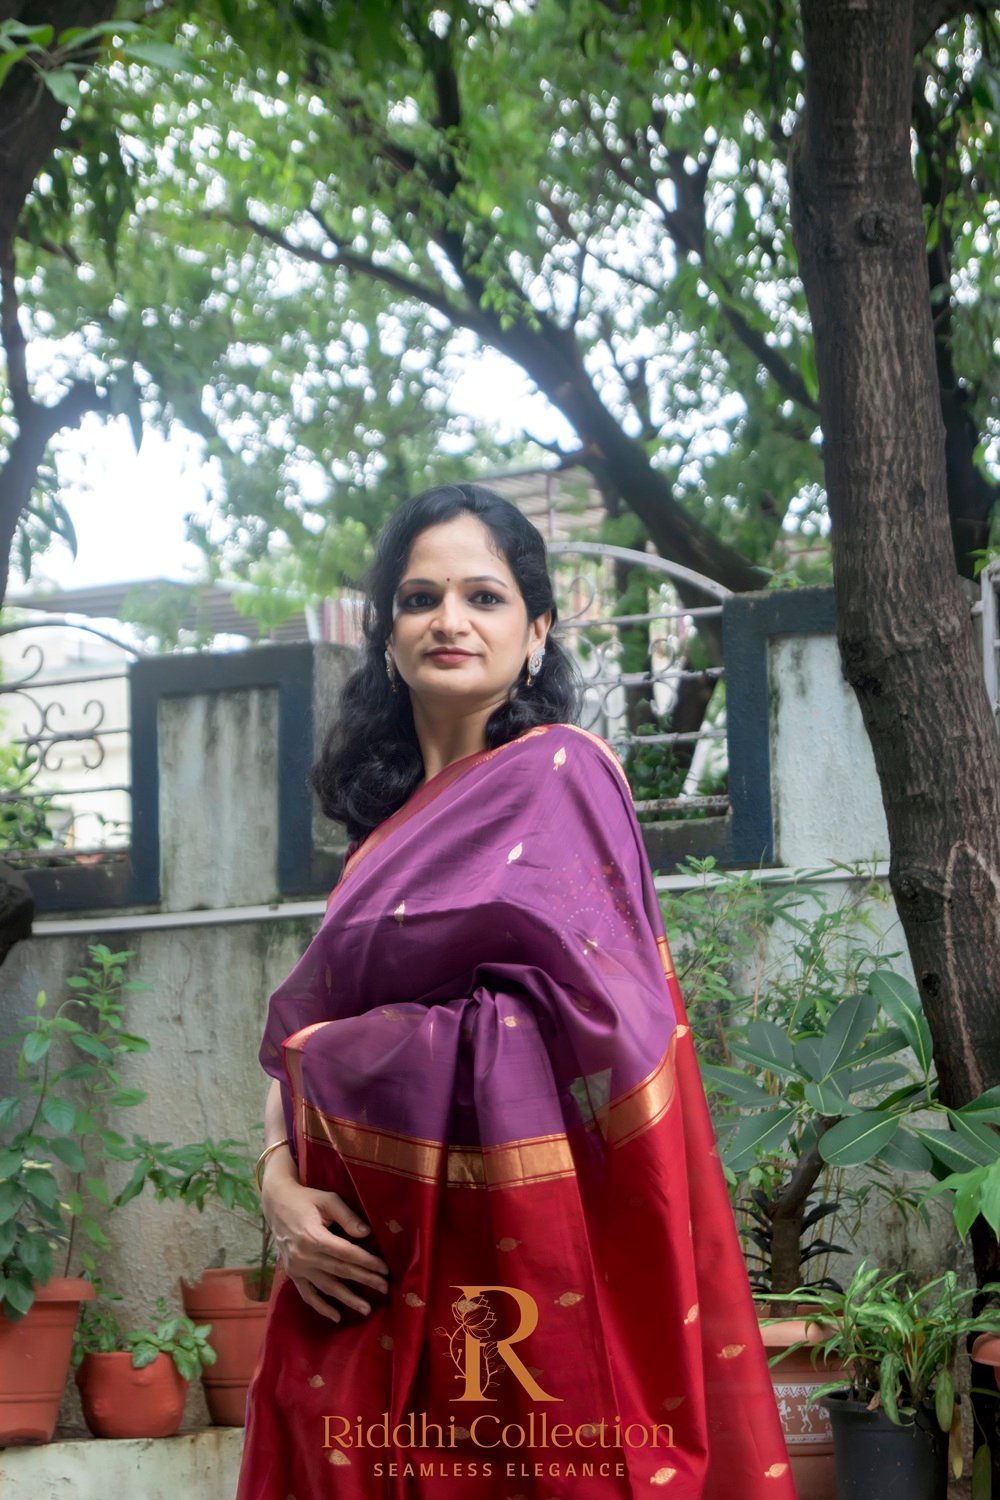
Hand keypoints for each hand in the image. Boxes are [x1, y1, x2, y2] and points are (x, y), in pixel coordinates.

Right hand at [261, 1161, 390, 1323]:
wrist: (276, 1204)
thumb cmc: (306, 1199)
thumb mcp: (327, 1199)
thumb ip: (347, 1216)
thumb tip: (366, 1233)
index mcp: (313, 1236)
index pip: (346, 1253)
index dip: (367, 1262)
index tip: (385, 1269)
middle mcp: (304, 1256)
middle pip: (340, 1271)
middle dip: (364, 1280)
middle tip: (384, 1288)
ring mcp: (297, 1267)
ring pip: (326, 1287)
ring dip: (347, 1299)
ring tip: (366, 1309)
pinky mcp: (292, 1274)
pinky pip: (307, 1294)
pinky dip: (321, 1306)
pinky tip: (336, 1316)